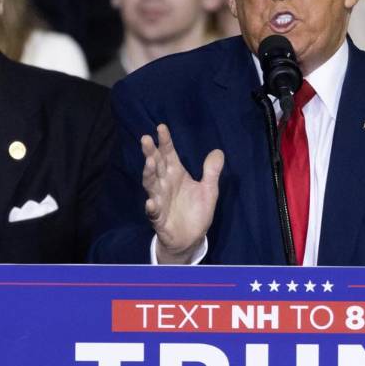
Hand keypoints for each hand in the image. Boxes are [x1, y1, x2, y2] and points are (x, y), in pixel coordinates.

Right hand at [142, 124, 223, 263]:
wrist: (191, 238)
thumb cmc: (196, 212)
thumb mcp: (209, 190)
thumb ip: (211, 172)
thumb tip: (218, 151)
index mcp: (176, 174)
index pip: (169, 154)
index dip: (165, 142)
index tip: (161, 127)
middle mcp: (165, 184)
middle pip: (156, 165)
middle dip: (150, 153)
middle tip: (146, 139)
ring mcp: (160, 200)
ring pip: (151, 185)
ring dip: (149, 174)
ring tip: (149, 163)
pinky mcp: (159, 218)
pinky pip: (153, 212)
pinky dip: (151, 207)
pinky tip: (150, 202)